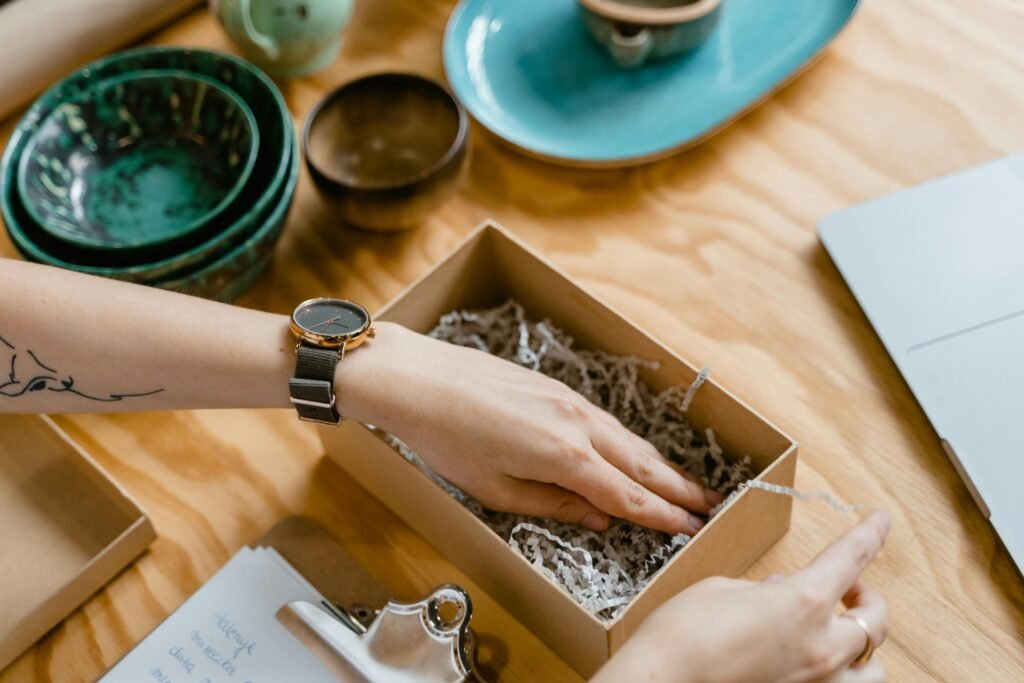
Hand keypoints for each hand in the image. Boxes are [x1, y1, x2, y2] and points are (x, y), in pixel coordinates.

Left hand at [340, 323, 721, 534]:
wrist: (421, 380)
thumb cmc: (448, 440)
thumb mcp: (497, 490)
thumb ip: (554, 505)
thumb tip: (600, 518)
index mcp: (564, 457)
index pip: (627, 495)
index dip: (662, 516)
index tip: (690, 528)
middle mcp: (578, 425)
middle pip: (641, 463)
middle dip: (679, 488)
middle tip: (712, 505)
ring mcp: (571, 401)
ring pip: (628, 439)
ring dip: (661, 463)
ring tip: (688, 482)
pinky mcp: (558, 388)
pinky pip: (607, 421)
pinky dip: (631, 442)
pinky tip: (637, 451)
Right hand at [592, 512, 890, 682]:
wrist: (659, 682)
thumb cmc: (681, 634)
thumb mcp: (722, 591)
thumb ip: (762, 590)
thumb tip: (780, 593)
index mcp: (803, 602)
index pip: (850, 558)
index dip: (869, 535)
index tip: (882, 521)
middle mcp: (821, 647)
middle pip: (875, 621)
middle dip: (865, 598)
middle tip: (846, 588)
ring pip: (873, 669)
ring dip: (863, 646)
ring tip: (841, 633)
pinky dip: (839, 673)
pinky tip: (813, 660)